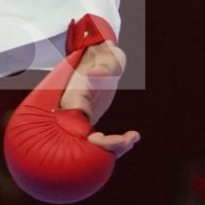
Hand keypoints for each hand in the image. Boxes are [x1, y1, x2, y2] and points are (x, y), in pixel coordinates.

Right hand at [59, 40, 139, 156]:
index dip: (100, 143)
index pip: (79, 133)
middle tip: (130, 140)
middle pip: (85, 144)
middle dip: (108, 148)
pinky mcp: (86, 121)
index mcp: (71, 103)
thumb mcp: (106, 61)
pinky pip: (97, 138)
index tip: (119, 141)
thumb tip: (96, 74)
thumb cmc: (103, 57)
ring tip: (133, 138)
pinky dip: (113, 142)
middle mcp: (71, 115)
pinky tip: (130, 138)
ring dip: (113, 147)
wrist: (100, 57)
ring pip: (92, 144)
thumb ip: (103, 69)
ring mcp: (78, 119)